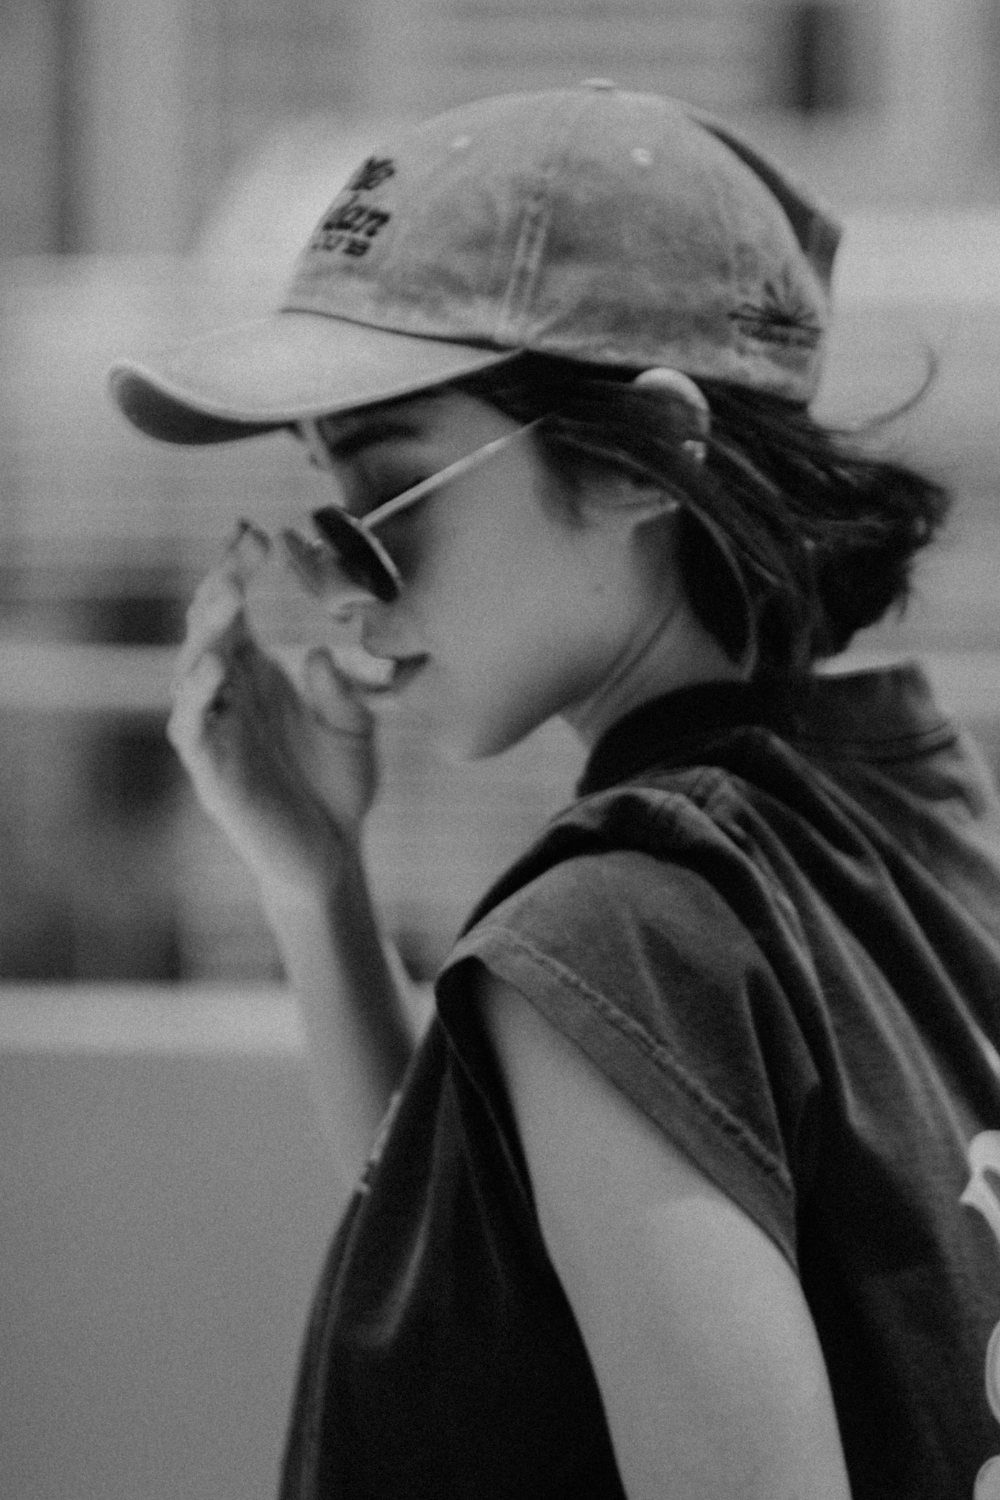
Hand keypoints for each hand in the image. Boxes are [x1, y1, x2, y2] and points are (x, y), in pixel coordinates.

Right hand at [168, 523, 377, 895]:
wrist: (331, 853)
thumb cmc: (337, 783)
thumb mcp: (356, 726)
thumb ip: (341, 691)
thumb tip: (318, 654)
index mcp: (255, 671)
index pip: (235, 608)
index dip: (237, 567)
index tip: (254, 529)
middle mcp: (227, 693)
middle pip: (208, 627)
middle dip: (221, 586)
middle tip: (244, 553)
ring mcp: (214, 729)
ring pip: (192, 668)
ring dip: (208, 630)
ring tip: (231, 595)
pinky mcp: (212, 769)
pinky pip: (194, 727)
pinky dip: (199, 696)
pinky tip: (216, 668)